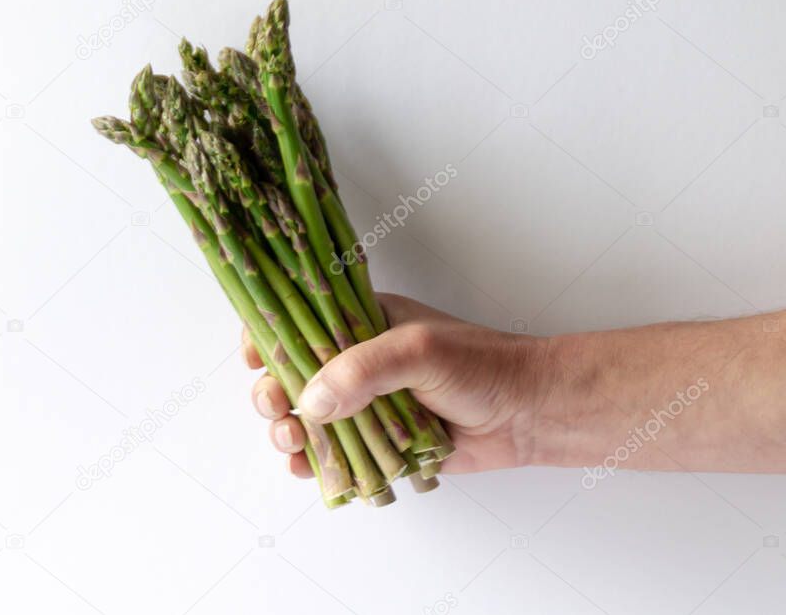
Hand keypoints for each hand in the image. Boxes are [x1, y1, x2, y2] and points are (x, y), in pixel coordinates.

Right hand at [243, 293, 551, 476]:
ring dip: (288, 430)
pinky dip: (314, 463)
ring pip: (308, 418)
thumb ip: (363, 370)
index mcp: (362, 322)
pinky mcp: (379, 442)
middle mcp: (358, 361)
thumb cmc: (482, 367)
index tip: (256, 358)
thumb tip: (313, 402)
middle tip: (277, 408)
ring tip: (292, 440)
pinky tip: (306, 466)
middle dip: (273, 392)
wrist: (529, 413)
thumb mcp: (419, 350)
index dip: (269, 336)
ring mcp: (367, 404)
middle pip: (293, 374)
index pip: (300, 320)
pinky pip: (335, 454)